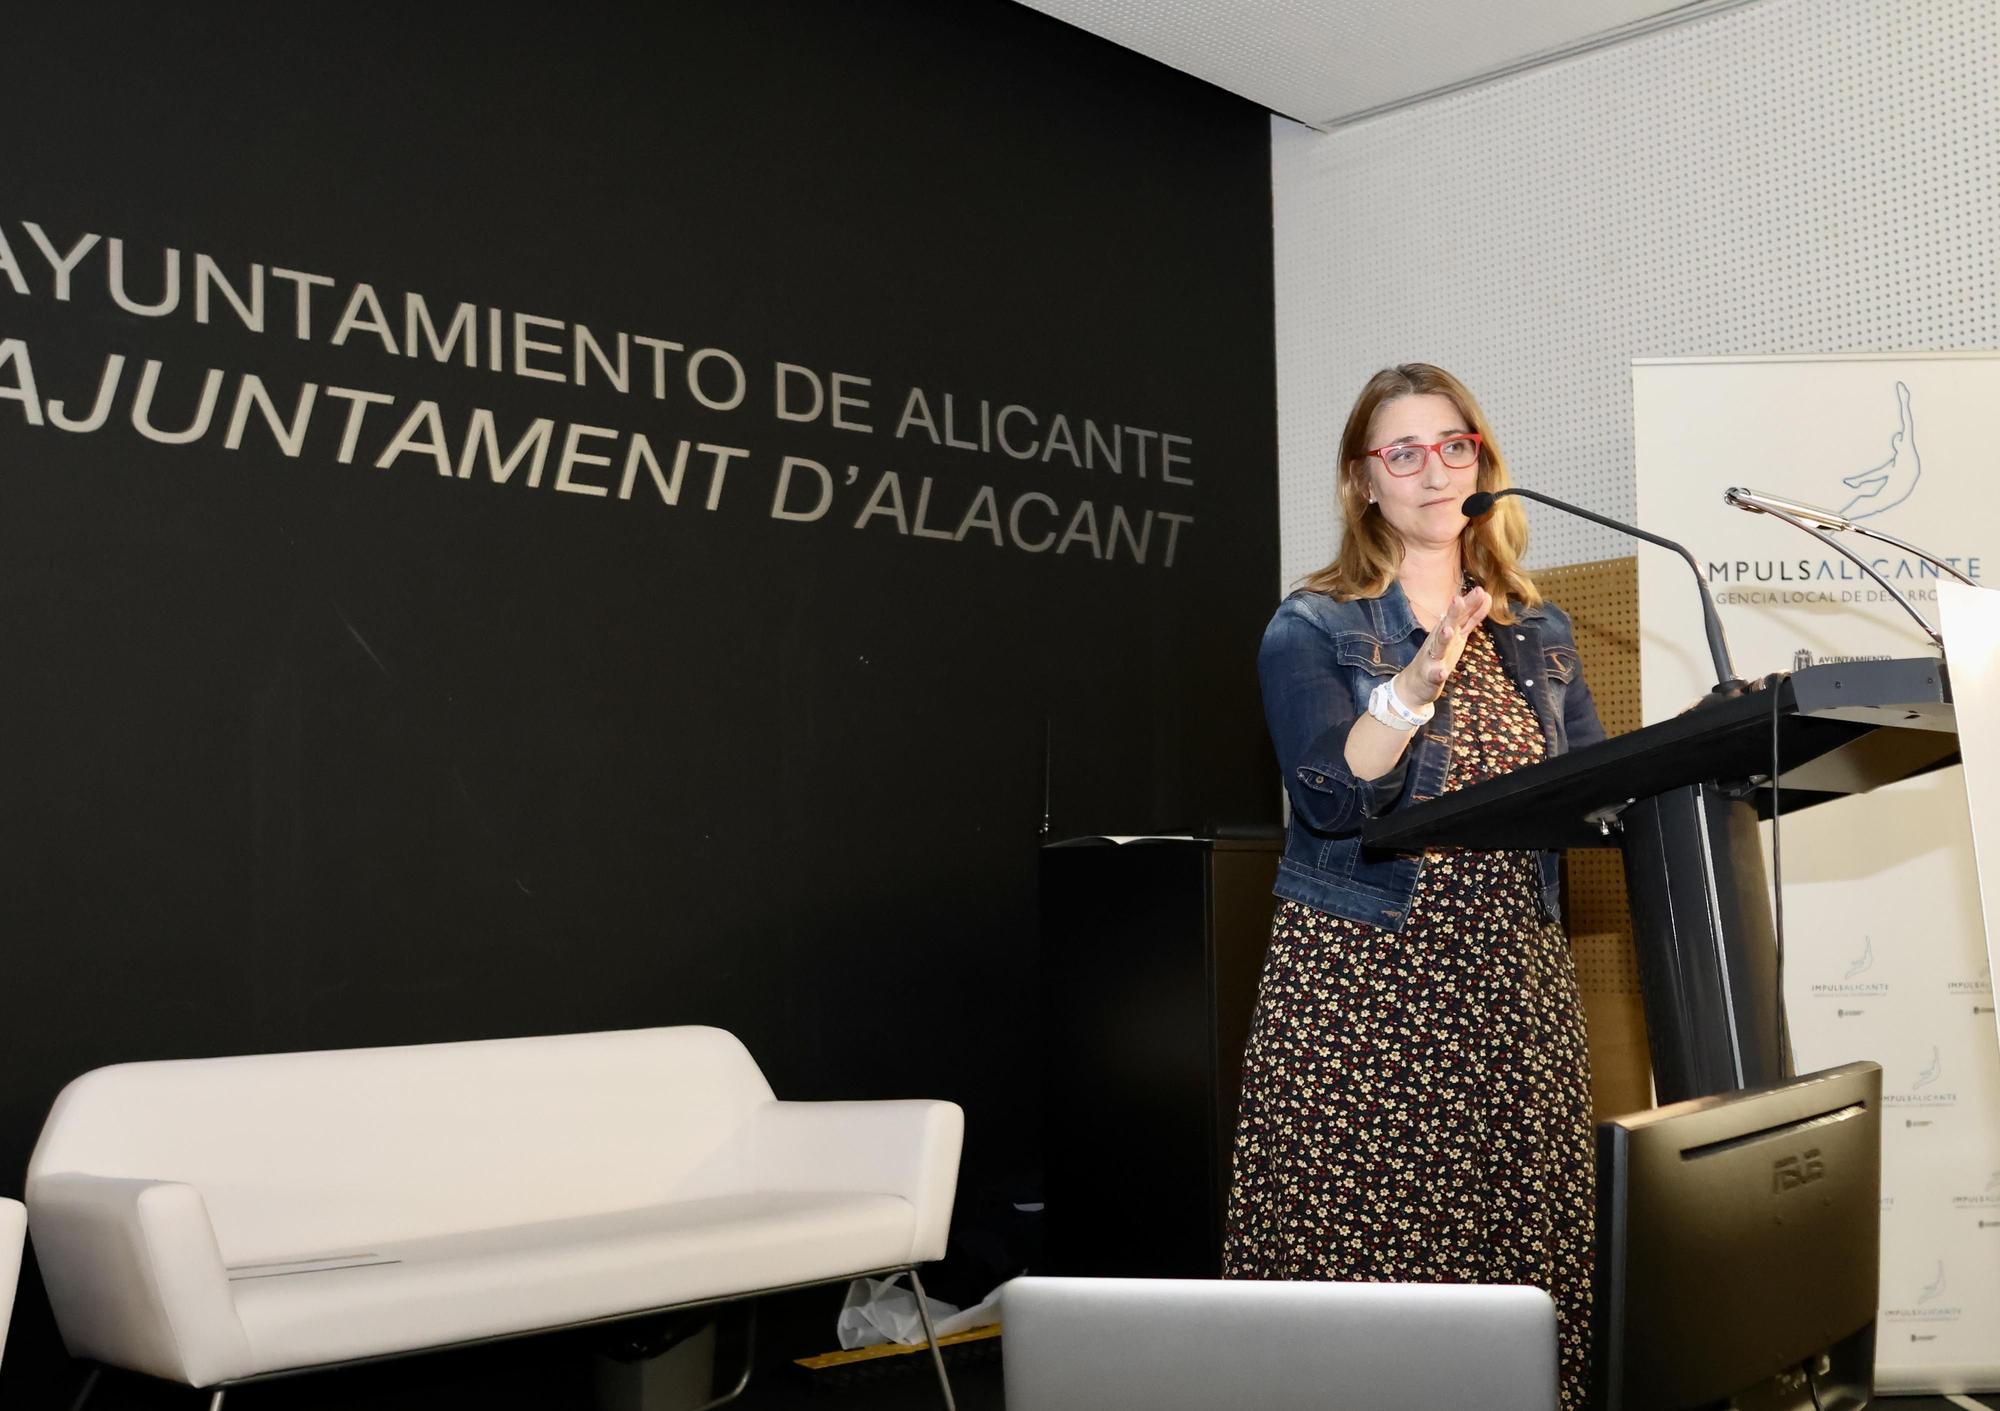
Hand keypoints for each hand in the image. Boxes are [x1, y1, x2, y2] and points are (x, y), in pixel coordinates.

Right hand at [1396, 585, 1490, 706]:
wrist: (1415, 683)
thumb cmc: (1438, 655)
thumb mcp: (1458, 634)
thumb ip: (1471, 616)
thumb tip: (1486, 596)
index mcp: (1446, 630)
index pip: (1459, 615)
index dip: (1469, 604)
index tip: (1481, 591)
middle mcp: (1438, 640)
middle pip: (1447, 625)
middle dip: (1452, 613)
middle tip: (1458, 599)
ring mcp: (1432, 658)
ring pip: (1438, 647)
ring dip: (1442, 639)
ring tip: (1448, 630)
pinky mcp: (1429, 676)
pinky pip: (1434, 674)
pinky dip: (1438, 673)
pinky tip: (1442, 672)